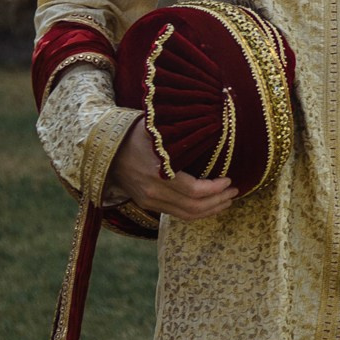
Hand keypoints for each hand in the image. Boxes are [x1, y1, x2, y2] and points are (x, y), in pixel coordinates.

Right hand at [108, 114, 236, 224]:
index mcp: (158, 173)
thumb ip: (183, 132)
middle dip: (218, 201)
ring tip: (226, 200)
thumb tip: (214, 124)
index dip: (215, 189)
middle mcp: (153, 192)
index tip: (229, 180)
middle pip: (194, 207)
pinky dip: (196, 211)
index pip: (194, 191)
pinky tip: (208, 203)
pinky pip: (177, 213)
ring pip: (186, 215)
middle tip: (234, 192)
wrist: (104, 148)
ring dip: (210, 210)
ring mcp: (149, 201)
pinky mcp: (147, 204)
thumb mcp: (157, 129)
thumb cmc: (135, 133)